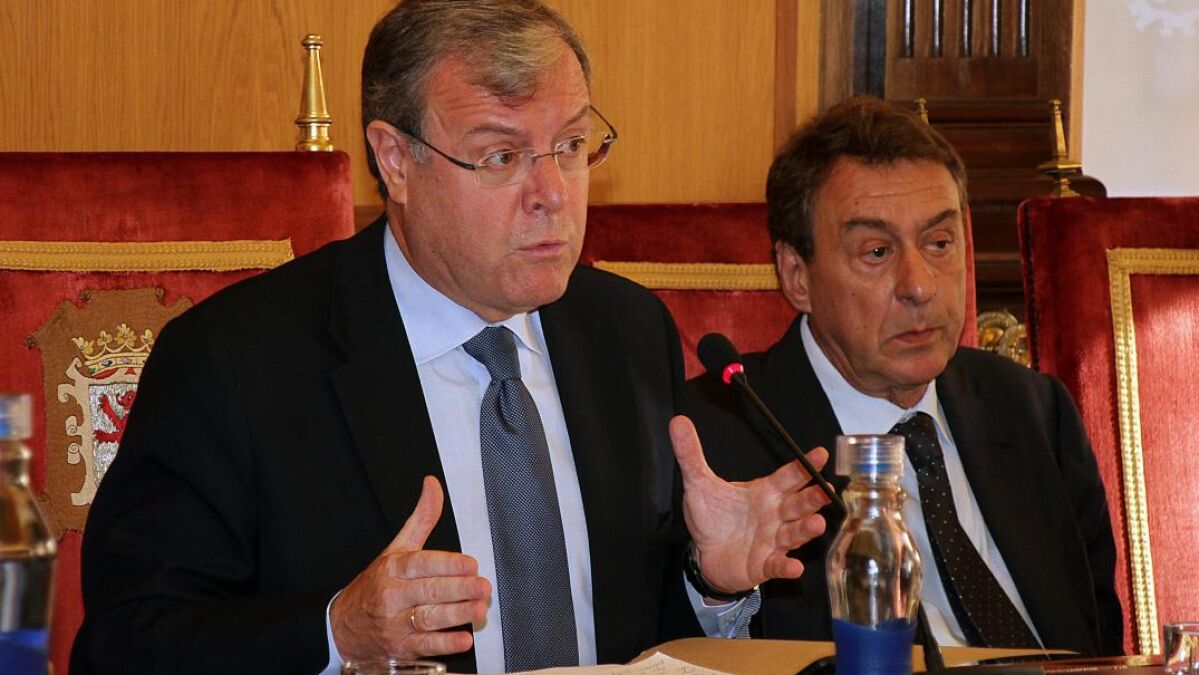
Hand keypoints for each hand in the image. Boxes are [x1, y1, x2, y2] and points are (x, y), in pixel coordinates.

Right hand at [330, 476, 490, 659]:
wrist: (342, 626)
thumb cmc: (376, 584)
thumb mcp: (396, 549)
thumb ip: (421, 519)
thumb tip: (432, 485)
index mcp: (393, 568)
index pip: (421, 564)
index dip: (447, 564)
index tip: (470, 564)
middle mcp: (393, 595)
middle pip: (428, 591)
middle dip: (459, 589)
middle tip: (482, 587)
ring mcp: (396, 623)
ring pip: (429, 618)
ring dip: (457, 615)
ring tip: (479, 609)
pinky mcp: (401, 648)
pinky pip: (425, 646)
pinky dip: (445, 644)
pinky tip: (463, 639)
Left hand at [670, 415, 829, 595]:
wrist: (704, 554)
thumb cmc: (712, 518)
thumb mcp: (699, 484)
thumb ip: (691, 454)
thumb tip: (678, 422)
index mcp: (765, 492)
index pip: (789, 476)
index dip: (805, 465)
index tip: (821, 454)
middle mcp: (774, 515)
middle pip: (798, 504)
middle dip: (813, 498)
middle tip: (825, 491)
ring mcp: (772, 541)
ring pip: (794, 533)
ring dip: (806, 529)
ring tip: (816, 524)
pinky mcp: (764, 564)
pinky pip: (777, 565)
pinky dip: (786, 567)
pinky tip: (794, 567)